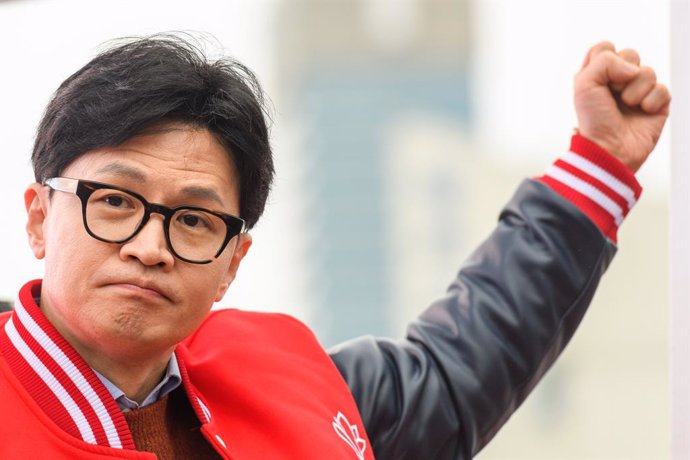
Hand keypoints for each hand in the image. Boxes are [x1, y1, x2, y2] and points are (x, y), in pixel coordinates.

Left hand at [574, 41, 670, 171]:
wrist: (610, 149)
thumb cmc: (594, 120)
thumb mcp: (584, 84)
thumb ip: (604, 61)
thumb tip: (633, 68)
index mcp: (597, 76)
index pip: (605, 48)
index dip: (605, 59)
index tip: (599, 79)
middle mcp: (618, 82)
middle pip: (630, 53)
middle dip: (622, 73)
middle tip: (614, 93)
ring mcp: (639, 92)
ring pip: (648, 71)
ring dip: (635, 90)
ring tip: (627, 106)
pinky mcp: (657, 104)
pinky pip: (662, 88)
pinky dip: (651, 101)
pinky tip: (642, 113)